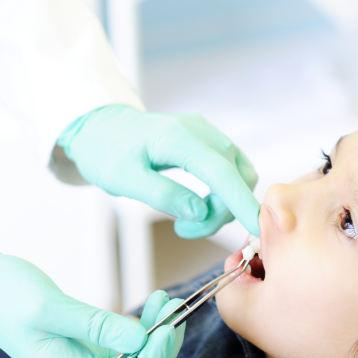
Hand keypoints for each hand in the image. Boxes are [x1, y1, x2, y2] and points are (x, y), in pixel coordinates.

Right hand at [0, 246, 185, 357]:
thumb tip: (140, 338)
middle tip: (174, 311)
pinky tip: (151, 305)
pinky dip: (142, 326)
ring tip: (165, 302)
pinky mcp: (85, 340)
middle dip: (161, 348)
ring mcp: (82, 356)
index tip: (165, 330)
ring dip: (156, 334)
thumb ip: (96, 325)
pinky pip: (123, 343)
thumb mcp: (50, 307)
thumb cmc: (5, 294)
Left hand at [58, 104, 259, 237]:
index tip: (257, 227)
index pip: (221, 172)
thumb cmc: (106, 150)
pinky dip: (221, 193)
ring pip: (237, 174)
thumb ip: (163, 195)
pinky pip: (229, 170)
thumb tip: (199, 212)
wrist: (100, 126)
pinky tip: (196, 204)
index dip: (240, 201)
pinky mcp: (208, 141)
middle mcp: (200, 131)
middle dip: (221, 211)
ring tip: (188, 221)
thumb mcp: (123, 179)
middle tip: (186, 231)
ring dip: (222, 205)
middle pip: (235, 176)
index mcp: (178, 138)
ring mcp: (207, 134)